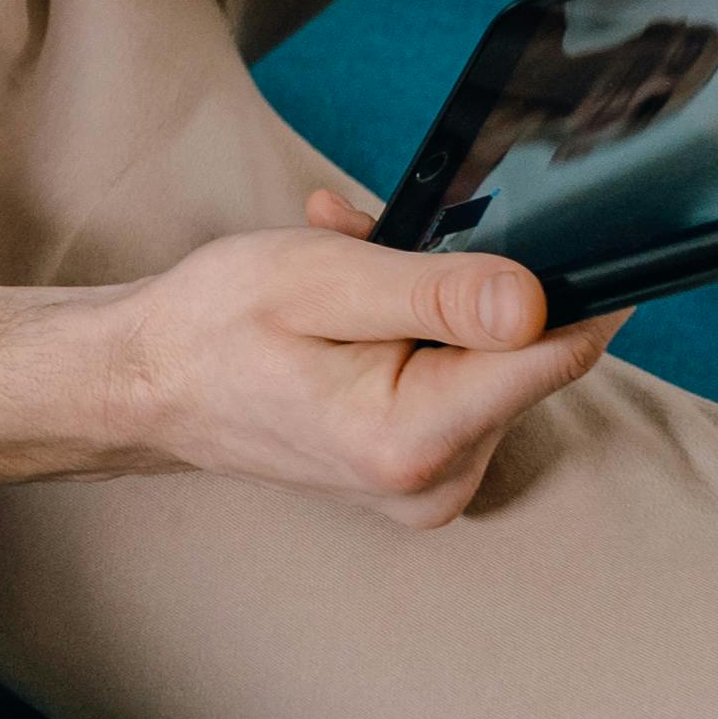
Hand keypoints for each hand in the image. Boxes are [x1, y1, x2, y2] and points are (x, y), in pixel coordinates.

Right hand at [86, 191, 622, 523]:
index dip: (569, 285)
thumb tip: (539, 298)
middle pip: (518, 358)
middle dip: (466, 283)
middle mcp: (433, 482)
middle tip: (380, 239)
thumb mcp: (322, 281)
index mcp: (413, 439)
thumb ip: (438, 294)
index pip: (550, 356)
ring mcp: (427, 486)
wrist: (148, 383)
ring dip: (432, 302)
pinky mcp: (419, 475)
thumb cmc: (215, 328)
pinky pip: (454, 387)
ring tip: (348, 263)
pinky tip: (356, 303)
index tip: (566, 232)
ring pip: (484, 366)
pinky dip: (417, 334)